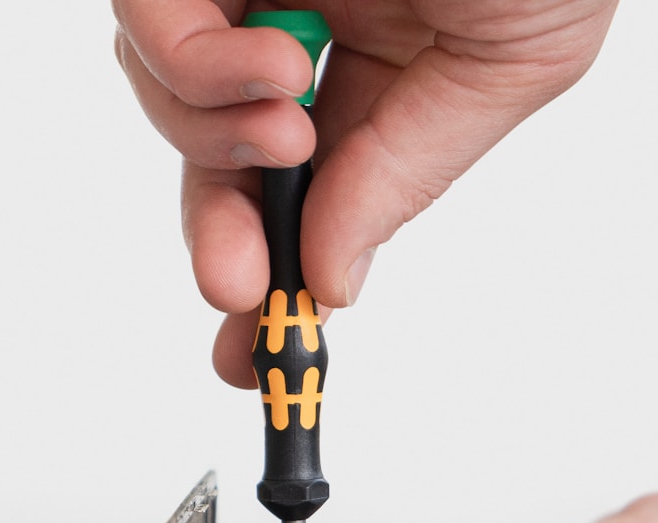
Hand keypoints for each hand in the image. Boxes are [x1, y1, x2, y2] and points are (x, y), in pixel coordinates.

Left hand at [113, 0, 617, 383]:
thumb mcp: (509, 70)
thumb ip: (407, 178)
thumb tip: (333, 282)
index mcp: (372, 58)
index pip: (293, 184)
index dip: (266, 272)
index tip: (252, 354)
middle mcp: (298, 12)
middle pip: (211, 151)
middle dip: (219, 232)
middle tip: (237, 292)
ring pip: (165, 86)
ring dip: (213, 137)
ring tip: (291, 129)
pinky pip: (147, 5)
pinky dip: (192, 58)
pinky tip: (271, 66)